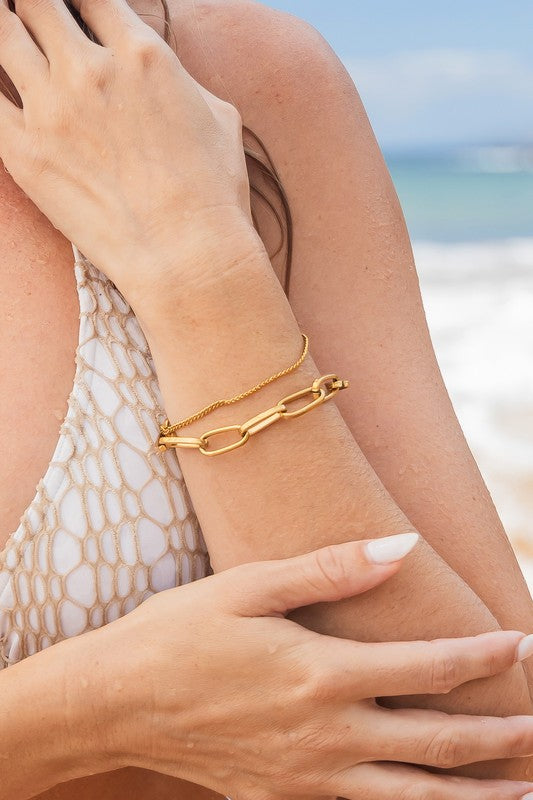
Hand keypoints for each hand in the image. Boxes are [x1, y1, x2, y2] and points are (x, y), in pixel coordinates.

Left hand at [0, 0, 253, 303]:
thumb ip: (178, 80)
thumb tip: (162, 75)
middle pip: (38, 3)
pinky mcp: (22, 152)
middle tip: (35, 20)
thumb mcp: (219, 118)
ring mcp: (51, 109)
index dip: (80, 1)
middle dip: (36, 7)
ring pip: (1, 35)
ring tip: (9, 37)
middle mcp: (90, 70)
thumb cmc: (213, 194)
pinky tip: (1, 88)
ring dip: (5, 30)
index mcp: (142, 54)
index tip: (76, 13)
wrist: (188, 255)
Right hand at [89, 533, 532, 799]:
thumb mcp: (250, 586)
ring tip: (519, 794)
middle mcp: (325, 735)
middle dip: (498, 738)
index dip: (481, 657)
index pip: (427, 668)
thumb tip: (401, 548)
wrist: (117, 704)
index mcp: (321, 674)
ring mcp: (307, 778)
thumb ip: (331, 570)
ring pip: (412, 799)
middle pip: (436, 746)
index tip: (521, 642)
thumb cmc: (180, 634)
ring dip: (472, 798)